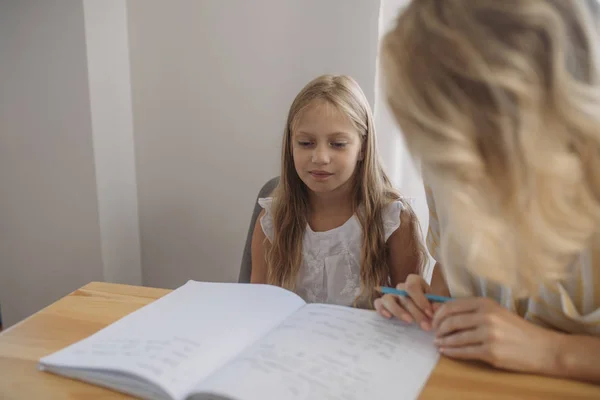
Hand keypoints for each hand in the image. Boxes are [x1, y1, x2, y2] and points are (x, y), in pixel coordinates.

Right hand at [374, 274, 441, 330]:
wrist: (420, 314)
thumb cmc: (428, 308)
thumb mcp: (434, 305)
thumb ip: (436, 306)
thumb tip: (436, 309)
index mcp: (414, 281)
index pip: (412, 285)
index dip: (421, 299)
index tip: (430, 314)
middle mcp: (401, 286)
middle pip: (403, 295)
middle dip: (416, 312)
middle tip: (426, 326)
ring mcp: (390, 295)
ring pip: (388, 299)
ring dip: (399, 311)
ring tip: (409, 322)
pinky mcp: (382, 304)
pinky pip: (378, 304)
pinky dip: (382, 309)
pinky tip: (389, 317)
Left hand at [432, 297, 560, 372]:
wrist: (542, 348)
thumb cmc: (517, 329)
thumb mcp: (496, 312)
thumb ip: (472, 310)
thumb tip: (443, 310)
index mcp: (485, 304)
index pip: (452, 306)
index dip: (438, 314)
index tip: (434, 320)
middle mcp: (486, 317)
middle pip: (451, 321)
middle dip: (438, 328)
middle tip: (434, 333)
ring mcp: (488, 335)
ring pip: (455, 338)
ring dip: (443, 341)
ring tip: (438, 343)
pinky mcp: (491, 352)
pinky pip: (464, 352)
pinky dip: (451, 352)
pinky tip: (445, 351)